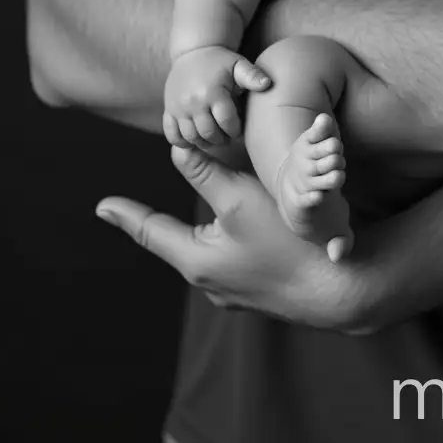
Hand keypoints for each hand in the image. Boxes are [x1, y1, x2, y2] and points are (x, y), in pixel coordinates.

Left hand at [94, 147, 364, 329]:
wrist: (340, 288)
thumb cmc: (287, 240)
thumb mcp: (241, 198)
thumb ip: (206, 173)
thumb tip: (175, 150)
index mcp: (196, 260)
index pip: (152, 231)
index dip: (127, 214)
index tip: (102, 205)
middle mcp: (210, 282)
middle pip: (187, 236)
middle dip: (188, 211)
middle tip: (192, 188)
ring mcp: (236, 291)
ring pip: (216, 246)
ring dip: (220, 225)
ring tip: (238, 203)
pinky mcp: (260, 292)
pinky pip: (239, 258)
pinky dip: (242, 239)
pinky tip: (263, 227)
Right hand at [163, 47, 269, 146]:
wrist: (193, 52)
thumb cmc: (221, 61)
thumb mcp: (239, 65)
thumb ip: (253, 76)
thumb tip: (267, 84)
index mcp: (213, 92)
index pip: (227, 122)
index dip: (235, 130)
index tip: (239, 129)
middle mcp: (193, 101)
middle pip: (208, 133)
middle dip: (221, 139)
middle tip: (227, 137)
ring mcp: (178, 107)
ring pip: (190, 137)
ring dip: (204, 142)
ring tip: (214, 137)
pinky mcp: (168, 110)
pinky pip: (172, 134)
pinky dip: (182, 142)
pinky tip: (194, 139)